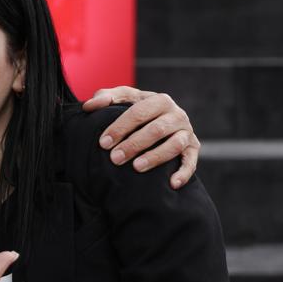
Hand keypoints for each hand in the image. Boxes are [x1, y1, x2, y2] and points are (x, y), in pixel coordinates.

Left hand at [82, 87, 199, 188]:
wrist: (166, 120)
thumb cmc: (140, 111)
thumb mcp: (126, 100)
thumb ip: (107, 97)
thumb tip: (88, 106)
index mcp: (159, 100)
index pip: (138, 112)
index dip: (120, 127)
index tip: (103, 143)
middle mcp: (177, 114)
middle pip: (156, 129)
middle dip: (134, 144)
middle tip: (115, 158)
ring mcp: (187, 131)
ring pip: (174, 144)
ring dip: (156, 157)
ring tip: (137, 167)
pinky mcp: (194, 148)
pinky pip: (191, 161)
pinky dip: (183, 173)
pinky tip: (171, 184)